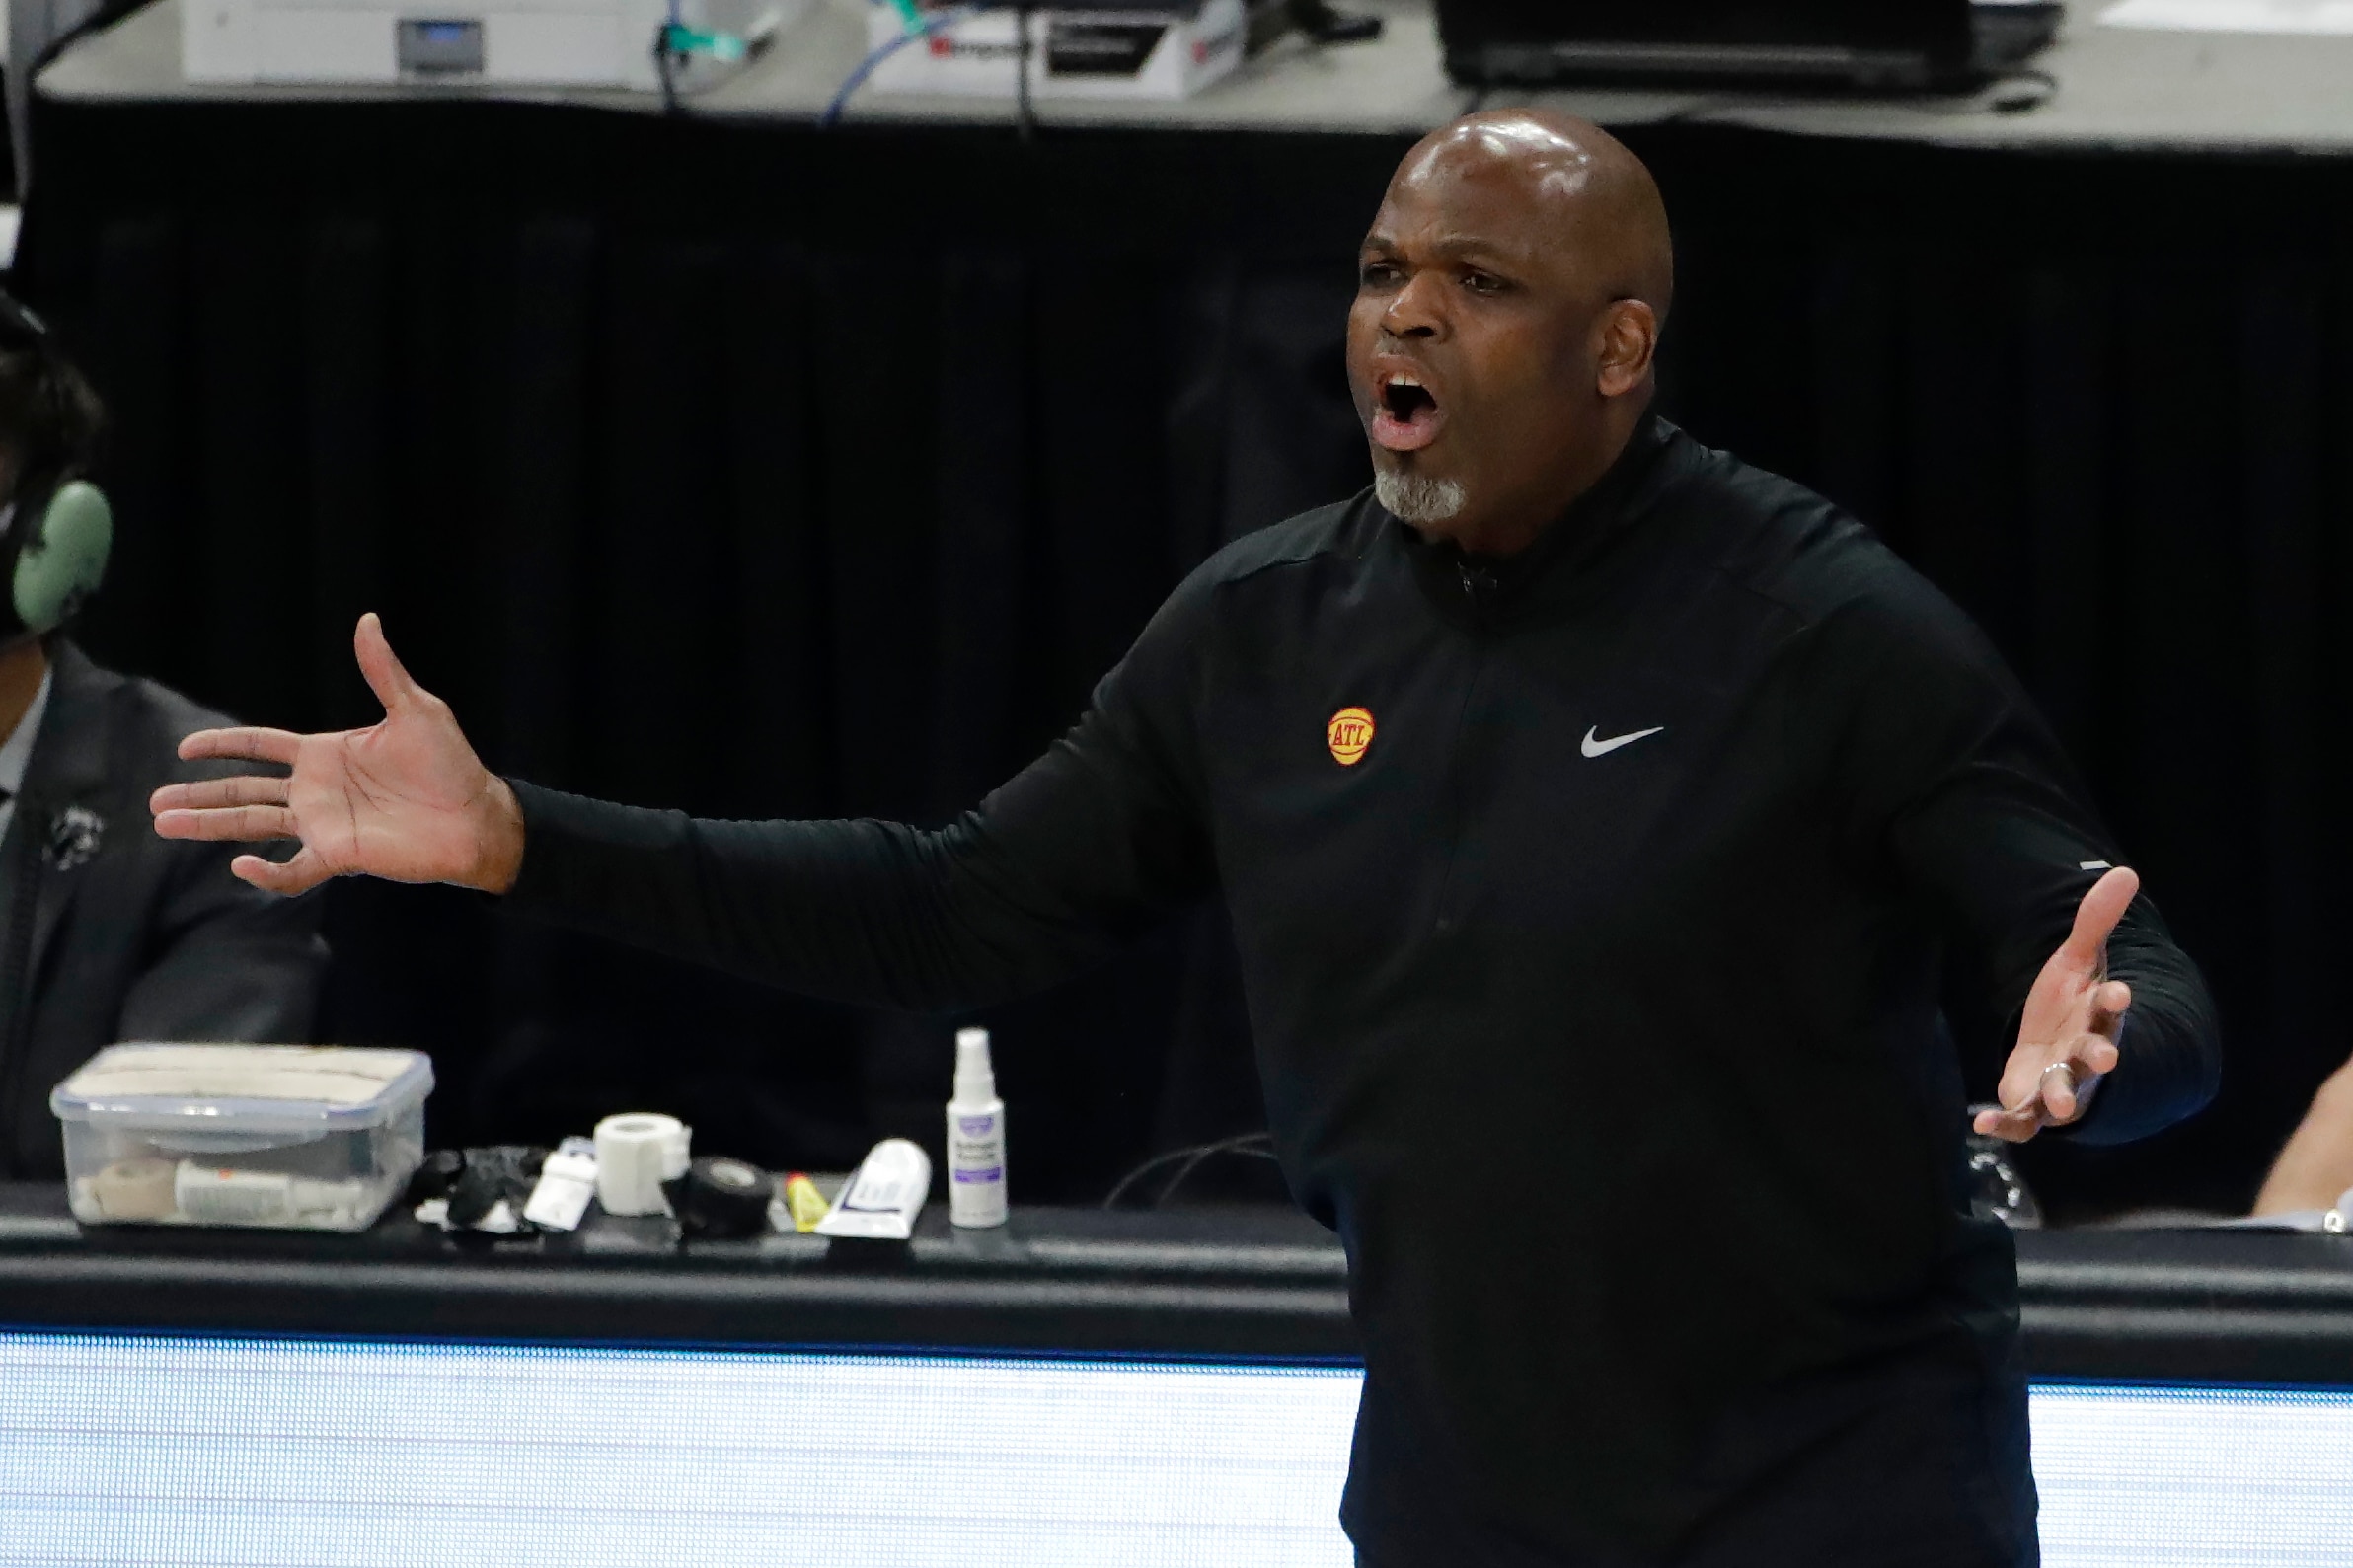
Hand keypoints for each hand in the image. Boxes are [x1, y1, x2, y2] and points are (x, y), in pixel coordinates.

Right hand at [150, 613, 523, 895]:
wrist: (477, 815)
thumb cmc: (451, 764)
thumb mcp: (416, 709)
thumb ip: (382, 670)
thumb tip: (367, 620)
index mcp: (325, 753)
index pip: (260, 746)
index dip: (224, 745)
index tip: (186, 748)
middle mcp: (316, 790)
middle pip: (243, 791)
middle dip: (200, 795)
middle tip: (155, 799)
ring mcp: (323, 824)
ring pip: (253, 826)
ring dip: (208, 827)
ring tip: (164, 824)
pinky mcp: (340, 855)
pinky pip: (294, 869)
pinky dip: (267, 872)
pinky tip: (240, 865)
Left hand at [1972, 866, 2138, 1143]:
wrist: (2056, 1052)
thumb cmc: (2072, 1006)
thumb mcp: (2078, 960)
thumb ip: (2096, 922)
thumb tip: (2126, 872)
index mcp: (2096, 1016)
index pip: (2110, 1006)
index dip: (2115, 999)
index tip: (2120, 990)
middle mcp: (2083, 1053)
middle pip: (2095, 1054)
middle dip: (2100, 1055)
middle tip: (2108, 1057)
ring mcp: (2060, 1081)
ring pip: (2065, 1094)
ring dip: (2063, 1099)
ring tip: (2059, 1106)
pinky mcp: (2031, 1102)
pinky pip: (2022, 1120)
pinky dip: (2005, 1125)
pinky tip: (1981, 1124)